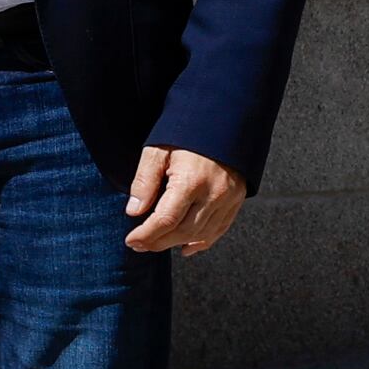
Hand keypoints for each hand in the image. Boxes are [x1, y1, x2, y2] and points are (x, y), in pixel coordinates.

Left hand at [124, 146, 249, 256]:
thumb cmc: (186, 134)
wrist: (224, 121)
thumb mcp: (157, 150)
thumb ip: (145, 181)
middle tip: (139, 245)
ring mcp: (229, 199)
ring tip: (156, 243)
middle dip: (158, 242)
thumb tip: (134, 212)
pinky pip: (219, 229)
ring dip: (177, 243)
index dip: (146, 234)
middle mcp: (214, 193)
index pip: (166, 219)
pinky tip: (185, 247)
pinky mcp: (237, 200)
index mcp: (191, 180)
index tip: (131, 240)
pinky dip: (201, 241)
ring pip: (201, 233)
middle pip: (184, 231)